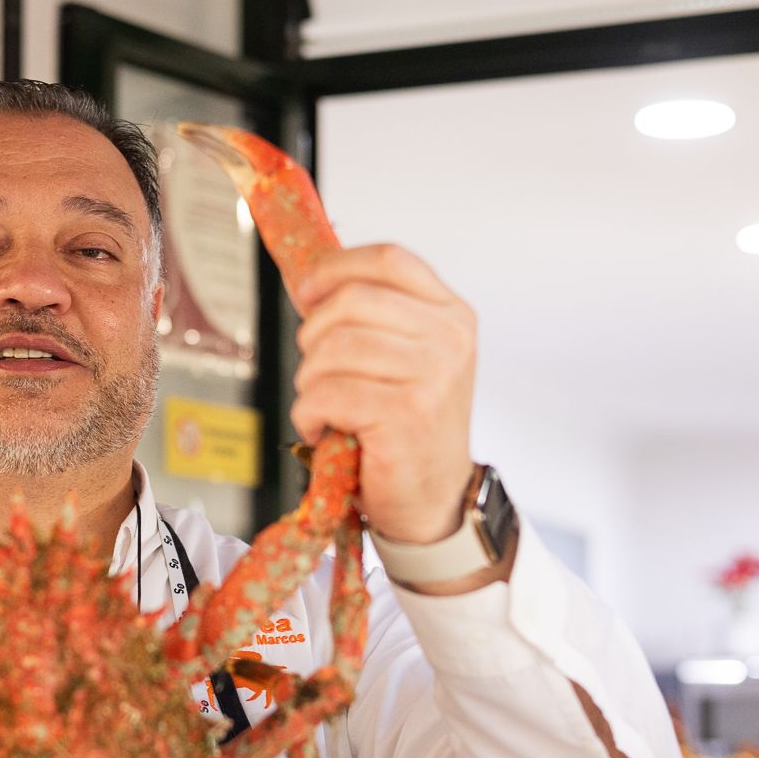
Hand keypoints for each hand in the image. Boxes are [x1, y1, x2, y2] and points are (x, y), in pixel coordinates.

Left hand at [290, 243, 476, 544]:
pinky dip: (309, 414)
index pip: (388, 259)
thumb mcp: (404, 357)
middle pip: (349, 301)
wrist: (432, 498)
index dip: (336, 268)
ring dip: (310, 382)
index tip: (307, 291)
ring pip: (331, 349)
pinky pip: (325, 394)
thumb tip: (309, 280)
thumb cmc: (406, 426)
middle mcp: (448, 339)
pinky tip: (325, 429)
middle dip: (313, 337)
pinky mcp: (406, 414)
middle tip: (318, 374)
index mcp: (451, 314)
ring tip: (326, 407)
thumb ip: (371, 315)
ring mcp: (432, 376)